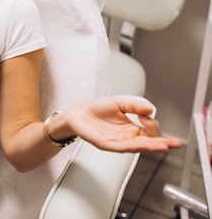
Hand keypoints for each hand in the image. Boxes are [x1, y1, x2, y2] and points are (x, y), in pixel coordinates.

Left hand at [65, 96, 181, 152]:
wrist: (76, 113)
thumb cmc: (96, 110)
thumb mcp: (118, 103)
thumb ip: (134, 105)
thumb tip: (150, 109)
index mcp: (131, 128)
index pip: (150, 132)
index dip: (153, 125)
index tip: (147, 115)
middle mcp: (126, 137)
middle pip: (148, 143)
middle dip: (162, 143)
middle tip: (173, 143)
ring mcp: (117, 142)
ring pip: (137, 147)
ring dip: (150, 147)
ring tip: (163, 146)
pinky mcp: (105, 144)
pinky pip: (120, 147)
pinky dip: (132, 147)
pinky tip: (141, 145)